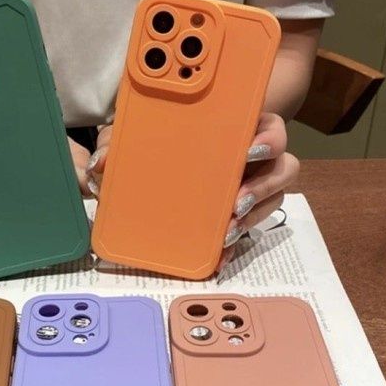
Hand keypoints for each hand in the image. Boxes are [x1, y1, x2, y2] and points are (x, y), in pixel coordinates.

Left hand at [84, 114, 298, 271]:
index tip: (249, 150)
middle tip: (236, 202)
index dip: (269, 138)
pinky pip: (249, 233)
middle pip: (285, 168)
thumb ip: (118, 142)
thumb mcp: (138, 137)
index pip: (271, 127)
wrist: (164, 169)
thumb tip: (100, 163)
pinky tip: (218, 258)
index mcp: (238, 129)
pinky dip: (235, 247)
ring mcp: (252, 190)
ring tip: (226, 233)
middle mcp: (254, 159)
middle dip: (264, 185)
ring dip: (254, 218)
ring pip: (273, 202)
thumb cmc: (161, 141)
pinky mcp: (241, 219)